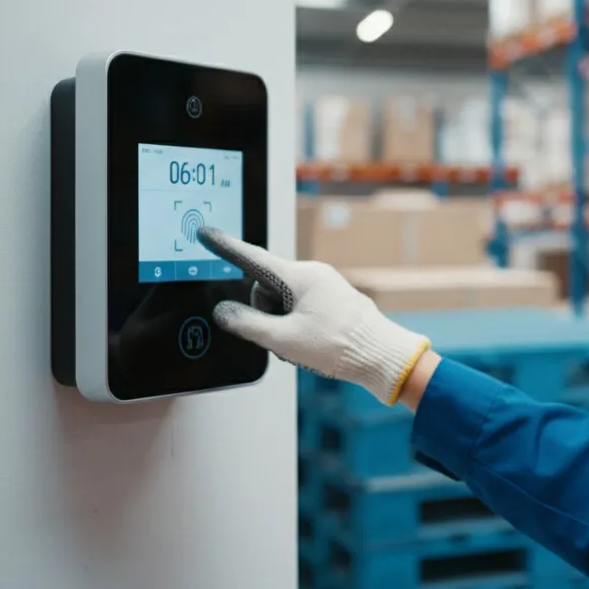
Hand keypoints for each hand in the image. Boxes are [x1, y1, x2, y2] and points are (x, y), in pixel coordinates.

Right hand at [195, 227, 431, 405]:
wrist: (382, 356)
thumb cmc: (339, 346)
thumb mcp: (284, 339)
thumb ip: (247, 324)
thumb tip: (224, 311)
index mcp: (299, 277)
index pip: (252, 258)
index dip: (226, 247)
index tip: (206, 232)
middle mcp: (313, 274)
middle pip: (266, 288)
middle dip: (266, 314)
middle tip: (285, 338)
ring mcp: (325, 285)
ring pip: (283, 301)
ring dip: (282, 323)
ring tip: (305, 344)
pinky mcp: (332, 298)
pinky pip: (300, 307)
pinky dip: (297, 325)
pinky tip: (314, 342)